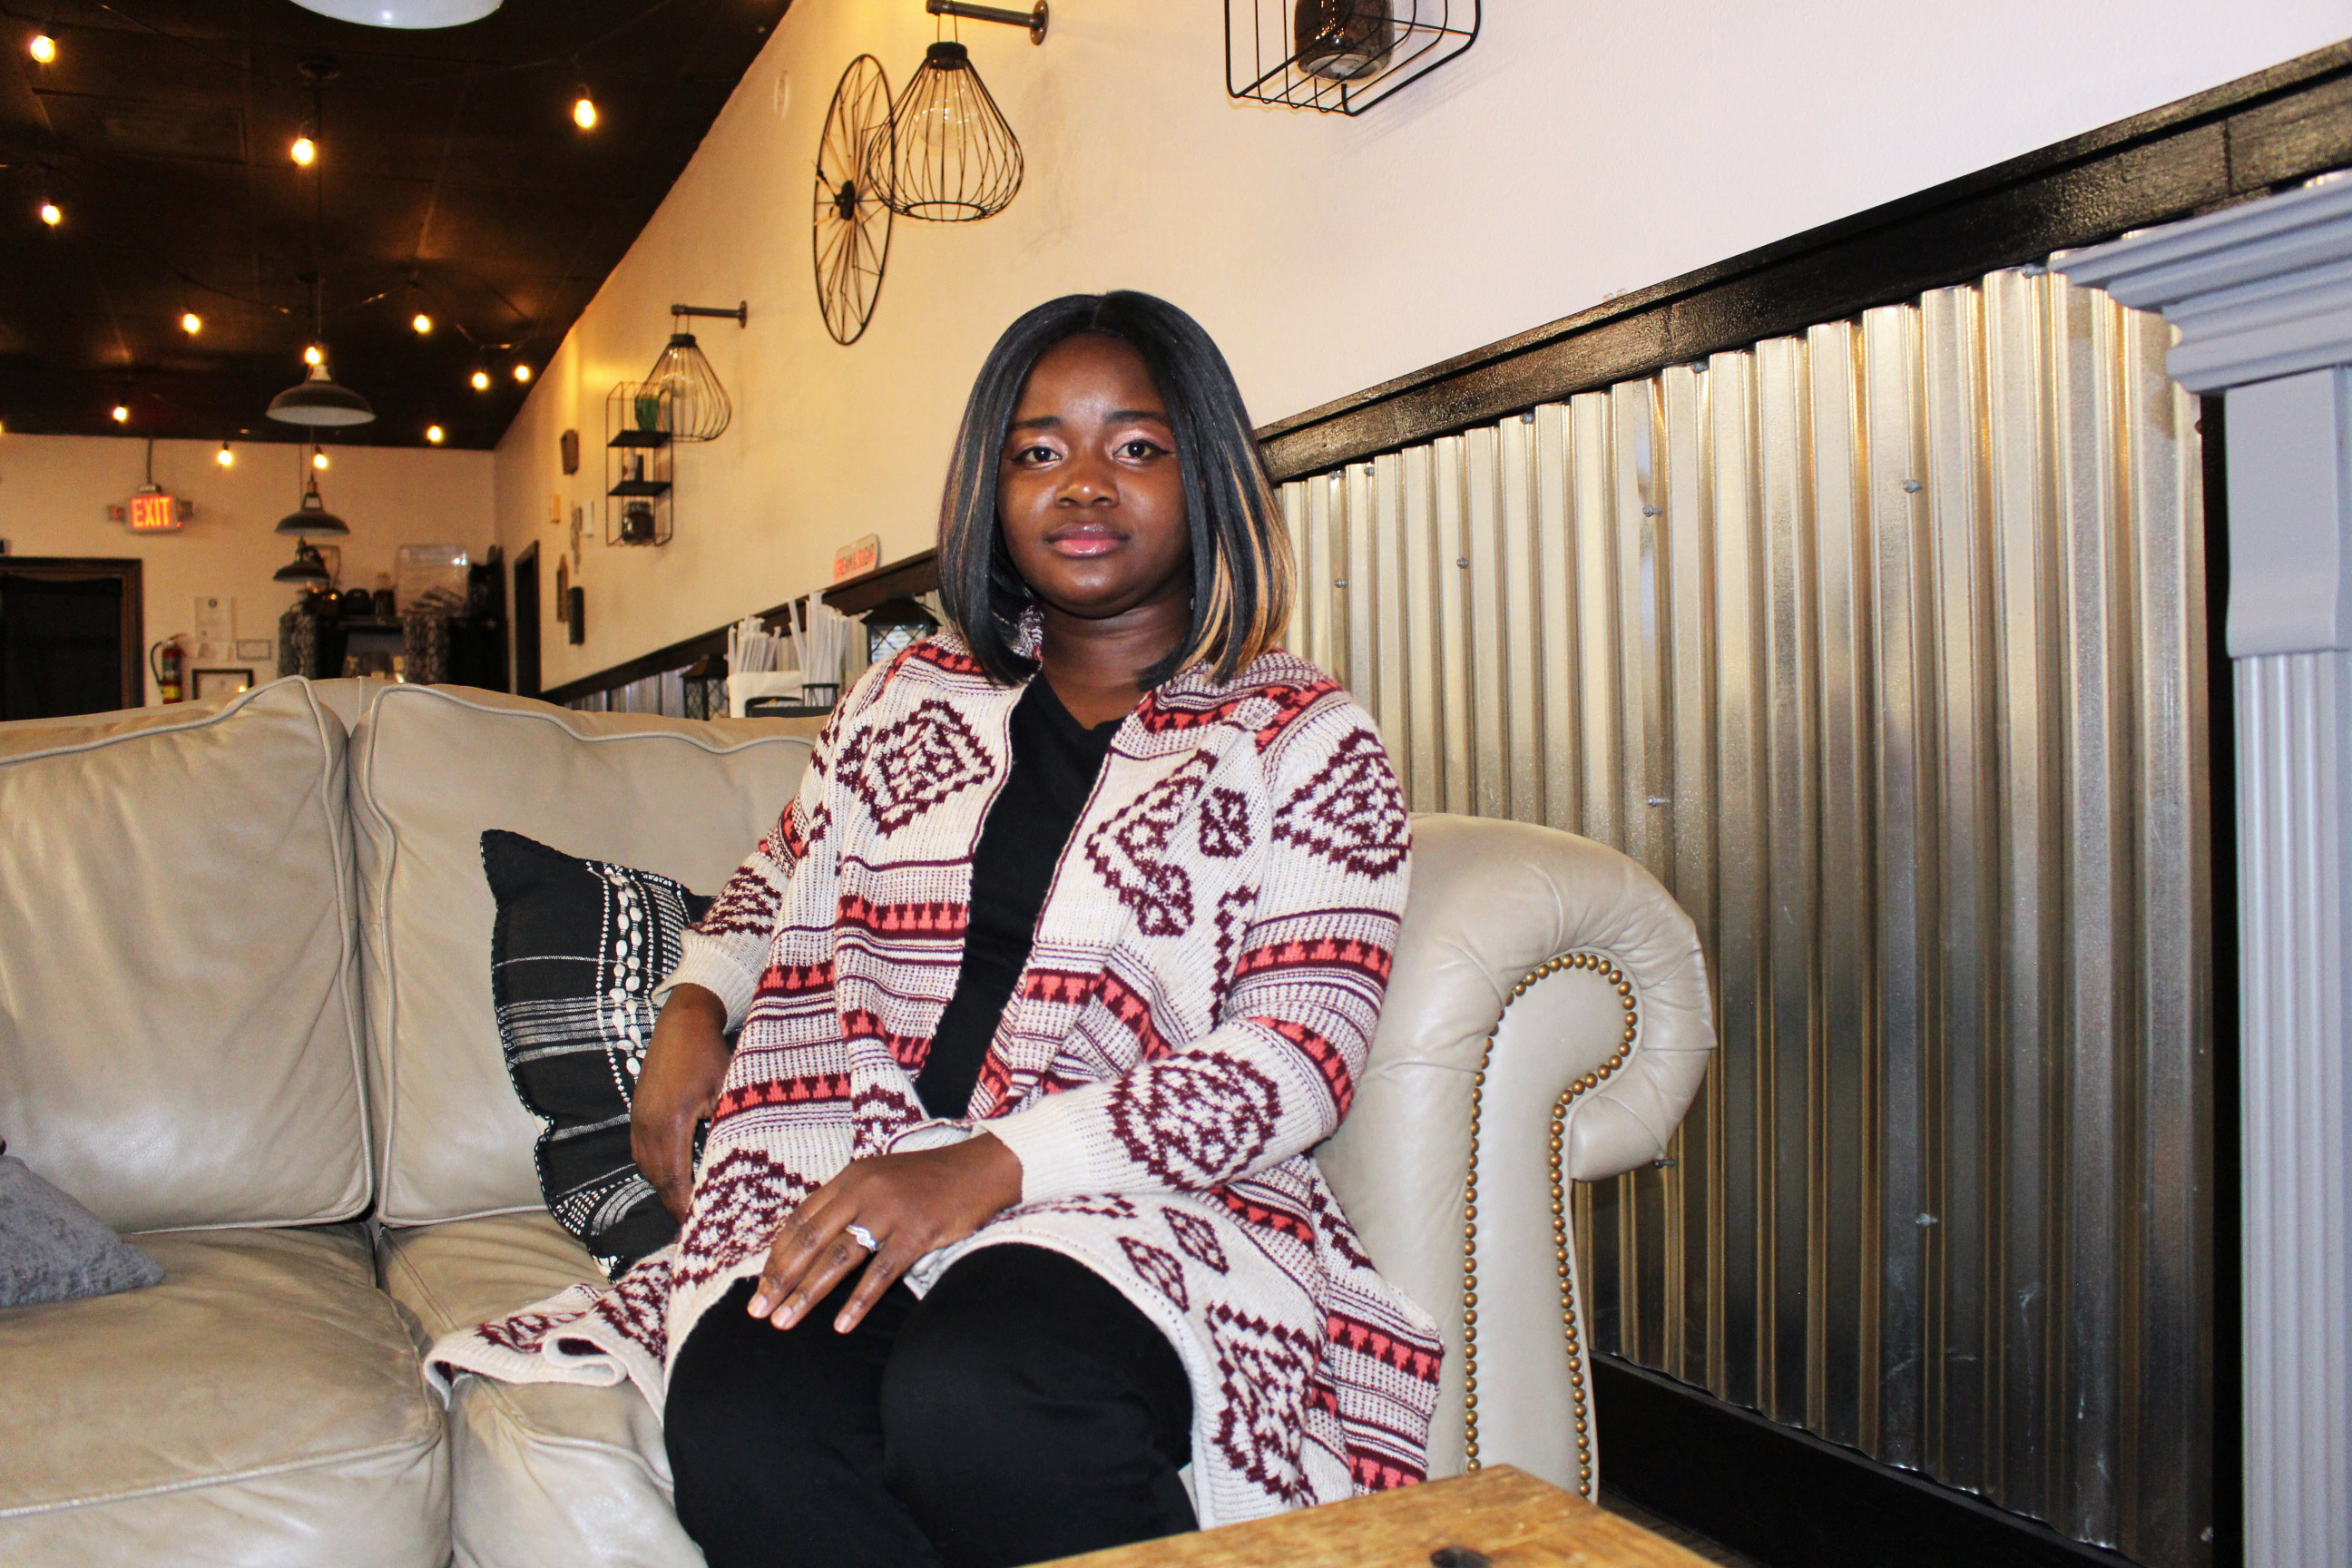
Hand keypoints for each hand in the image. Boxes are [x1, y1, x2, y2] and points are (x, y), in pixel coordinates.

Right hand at [631, 984, 731, 1220]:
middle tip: (695, 1225)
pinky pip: (642, 1152)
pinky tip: (674, 1178)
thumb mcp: (727, 1091)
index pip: (675, 1179)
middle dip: (674, 1204)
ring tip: (686, 1206)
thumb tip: (738, 1164)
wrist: (683, 1022)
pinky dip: (656, 1169)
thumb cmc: (711, 1054)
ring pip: (647, 1168)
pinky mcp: (637, 1113)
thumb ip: (728, 1127)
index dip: (685, 1206)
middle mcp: (648, 1126)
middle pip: (658, 1179)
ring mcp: (638, 1119)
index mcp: (671, 1123)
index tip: (699, 1225)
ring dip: (664, 1188)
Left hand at [747, 1133, 1023, 1333]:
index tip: (760, 1284)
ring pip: (837, 1258)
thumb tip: (812, 1238)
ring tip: (784, 1321)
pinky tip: (841, 1325)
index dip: (777, 1254)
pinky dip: (859, 1301)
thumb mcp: (881, 1178)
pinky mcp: (917, 1233)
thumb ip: (849, 1202)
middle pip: (810, 1241)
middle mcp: (864, 1191)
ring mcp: (890, 1212)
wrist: (983, 1168)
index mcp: (851, 1177)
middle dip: (780, 1278)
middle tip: (758, 1310)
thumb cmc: (930, 1179)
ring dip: (807, 1294)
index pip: (801, 1219)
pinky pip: (881, 1273)